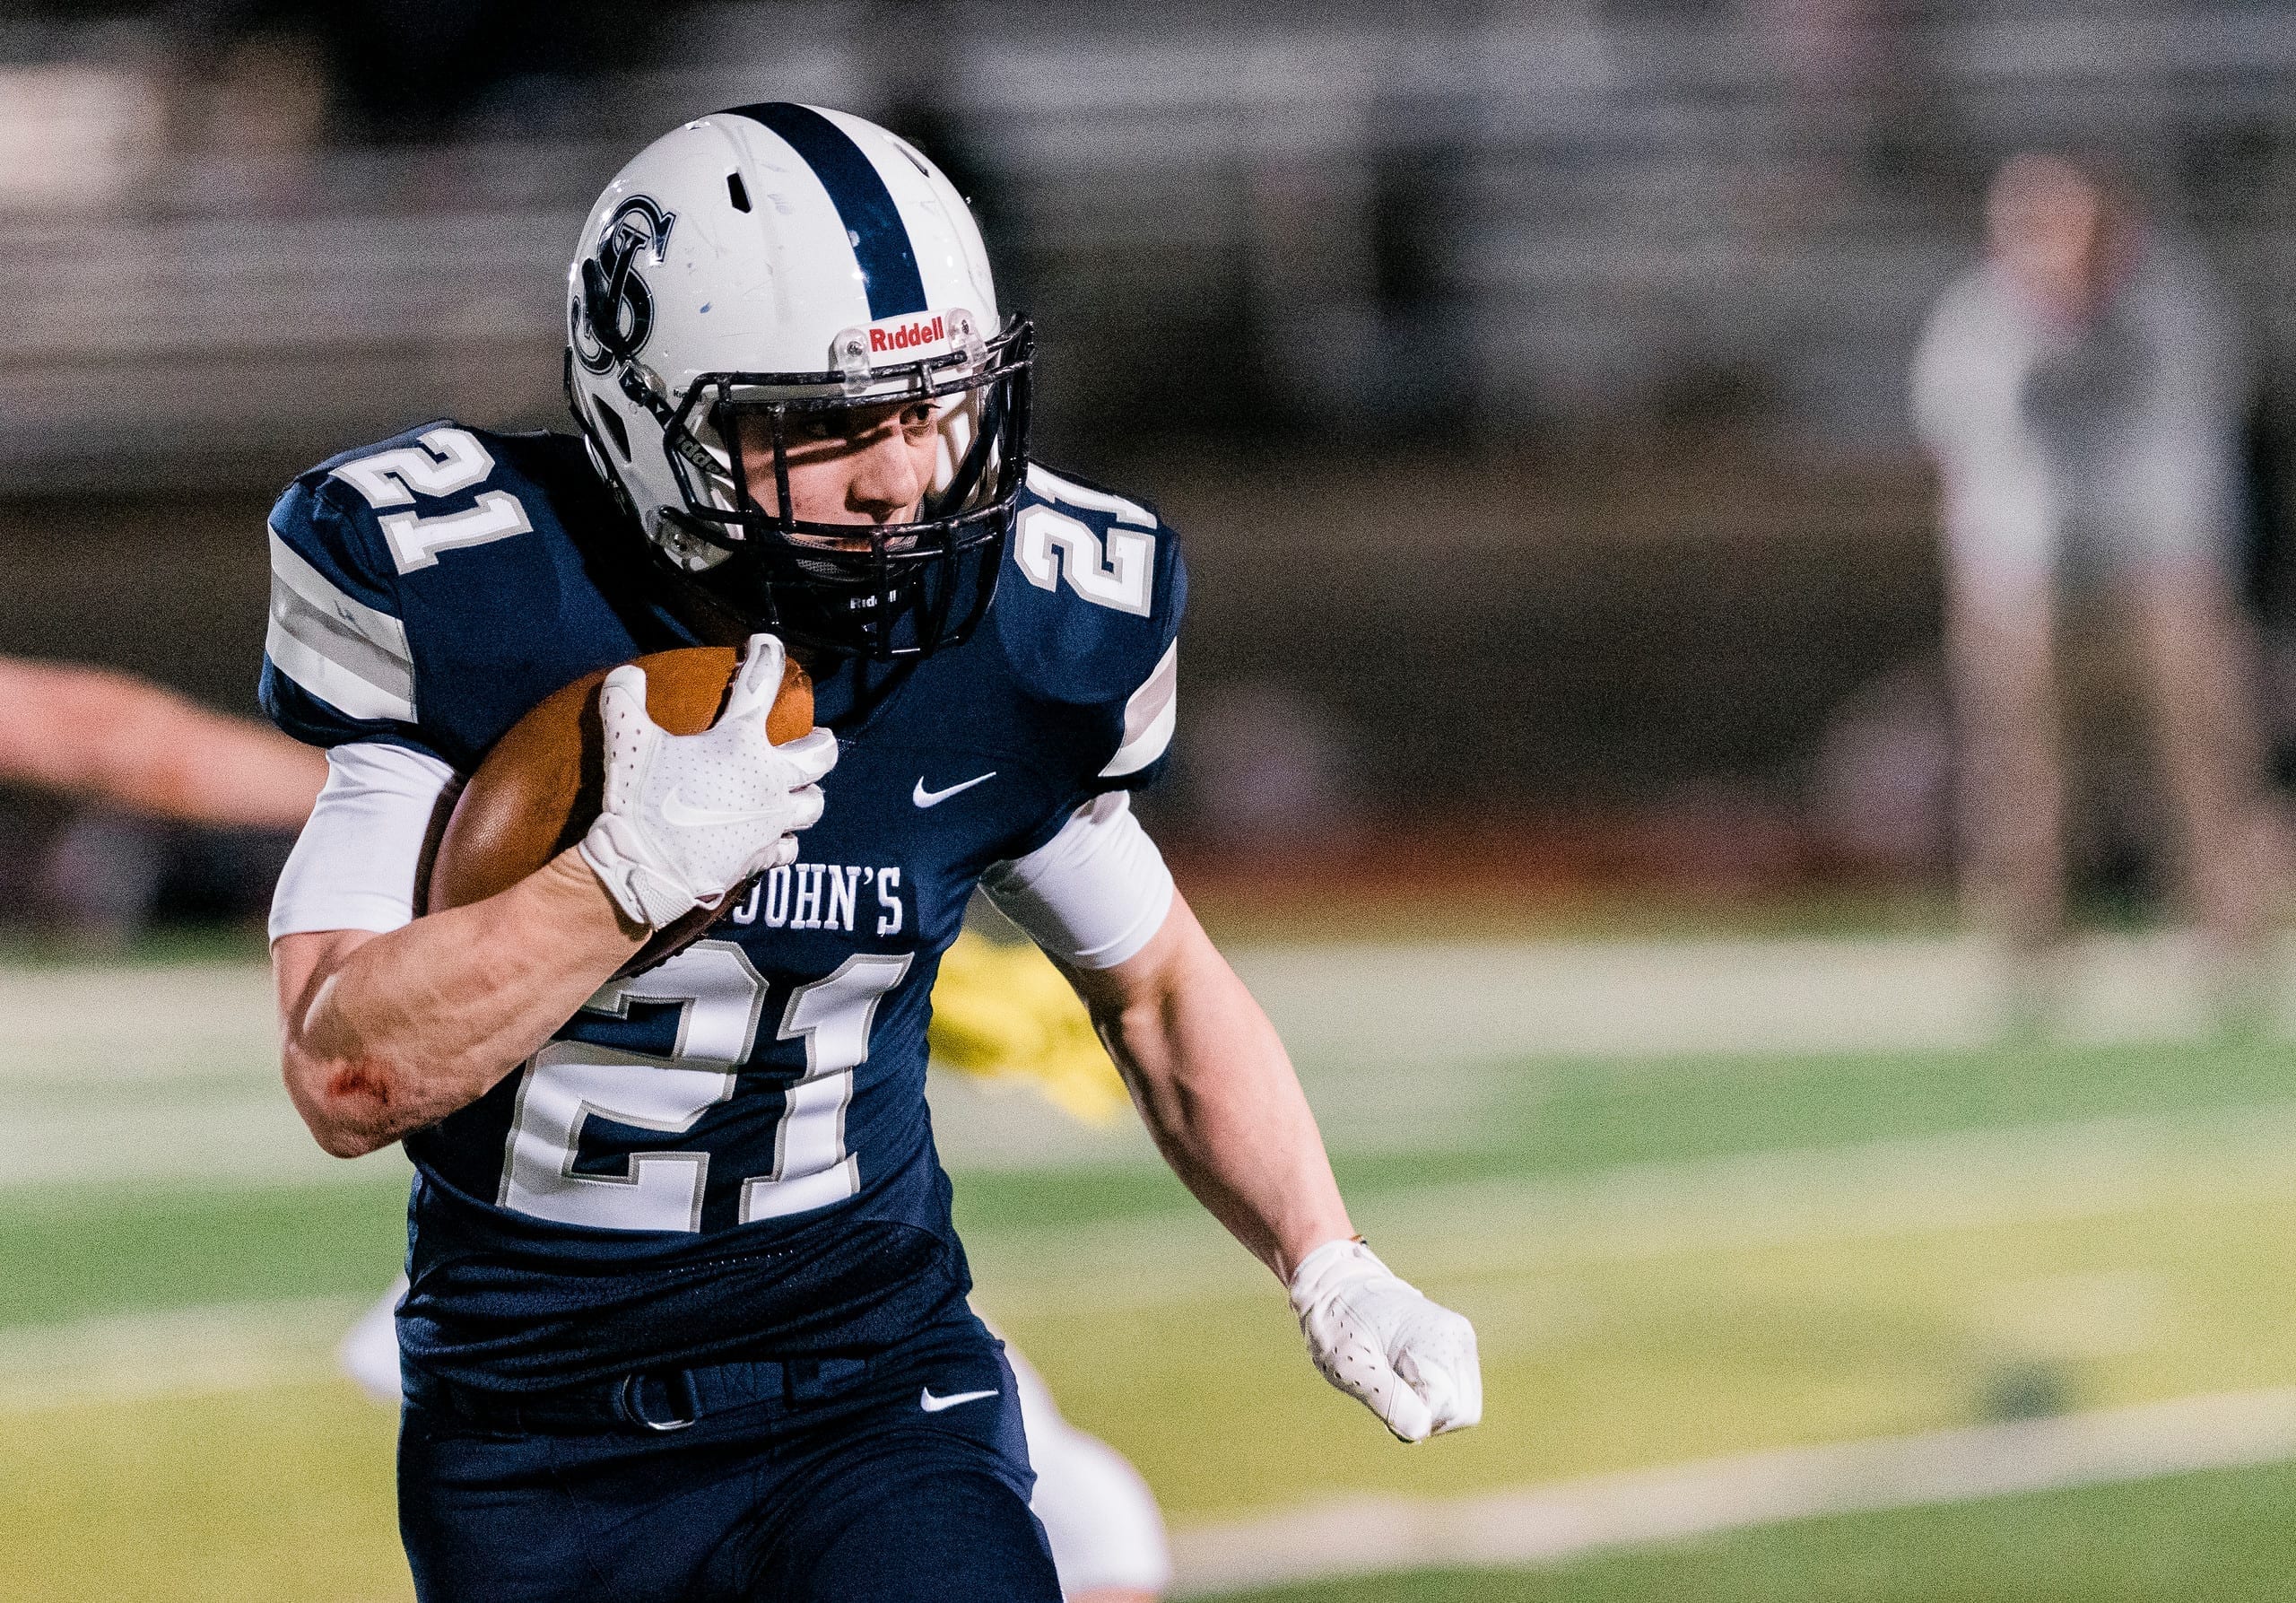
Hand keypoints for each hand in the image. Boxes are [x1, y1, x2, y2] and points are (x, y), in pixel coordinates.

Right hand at [578, 633, 836, 928]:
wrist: (645, 870)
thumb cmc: (641, 803)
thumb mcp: (626, 742)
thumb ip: (624, 701)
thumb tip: (626, 674)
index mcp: (740, 744)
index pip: (762, 685)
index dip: (767, 656)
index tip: (766, 642)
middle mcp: (768, 780)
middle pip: (820, 755)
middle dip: (822, 741)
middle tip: (818, 735)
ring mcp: (770, 821)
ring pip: (812, 805)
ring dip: (809, 794)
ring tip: (802, 789)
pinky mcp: (761, 856)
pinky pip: (788, 847)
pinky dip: (784, 840)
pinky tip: (776, 837)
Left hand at [1288, 1238, 1480, 1442]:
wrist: (1338, 1287)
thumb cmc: (1339, 1323)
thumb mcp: (1350, 1364)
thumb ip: (1386, 1398)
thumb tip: (1420, 1430)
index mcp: (1440, 1339)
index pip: (1447, 1409)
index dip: (1413, 1417)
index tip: (1380, 1394)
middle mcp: (1460, 1339)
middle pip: (1463, 1413)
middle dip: (1426, 1417)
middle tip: (1386, 1394)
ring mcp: (1461, 1343)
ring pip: (1462, 1407)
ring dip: (1427, 1408)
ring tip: (1392, 1381)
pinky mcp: (1456, 1350)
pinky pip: (1455, 1395)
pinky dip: (1430, 1398)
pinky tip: (1401, 1377)